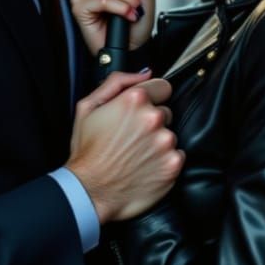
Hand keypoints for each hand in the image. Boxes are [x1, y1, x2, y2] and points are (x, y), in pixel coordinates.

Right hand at [67, 71, 183, 223]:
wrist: (89, 191)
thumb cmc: (88, 151)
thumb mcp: (88, 106)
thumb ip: (117, 81)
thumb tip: (144, 73)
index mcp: (135, 99)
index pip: (162, 86)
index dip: (151, 98)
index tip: (141, 111)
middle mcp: (154, 118)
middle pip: (166, 112)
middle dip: (152, 122)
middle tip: (131, 137)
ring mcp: (165, 142)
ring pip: (170, 135)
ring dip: (157, 142)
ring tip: (135, 154)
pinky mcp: (173, 165)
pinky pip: (176, 155)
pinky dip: (164, 161)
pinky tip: (144, 166)